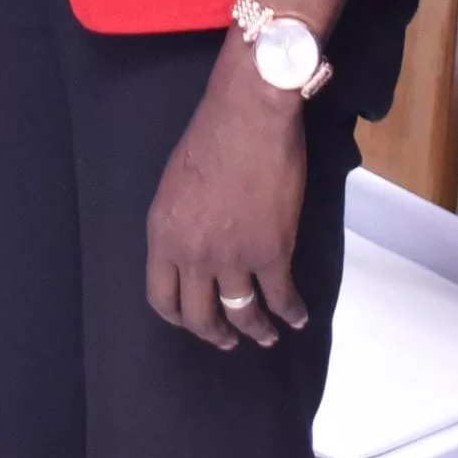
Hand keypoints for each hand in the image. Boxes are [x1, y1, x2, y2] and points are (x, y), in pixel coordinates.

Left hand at [145, 43, 308, 350]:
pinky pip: (282, 300)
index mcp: (162, 232)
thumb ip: (180, 222)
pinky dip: (292, 313)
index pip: (160, 295)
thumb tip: (192, 247)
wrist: (247, 116)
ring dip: (257, 331)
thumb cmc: (209, 137)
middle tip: (228, 341)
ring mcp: (233, 257)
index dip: (178, 315)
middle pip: (199, 317)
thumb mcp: (174, 184)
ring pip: (243, 316)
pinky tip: (297, 316)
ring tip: (265, 335)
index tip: (192, 320)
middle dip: (216, 335)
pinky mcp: (272, 253)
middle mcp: (192, 253)